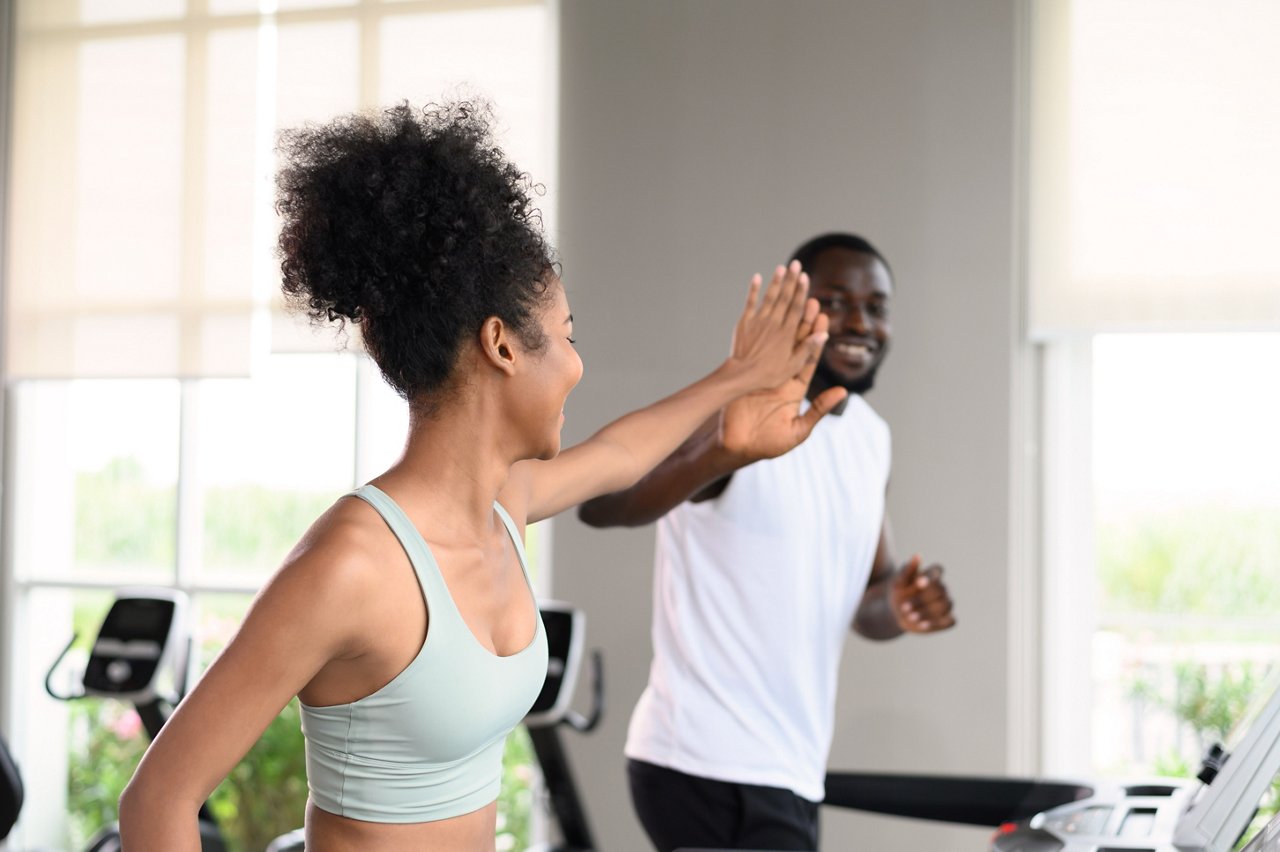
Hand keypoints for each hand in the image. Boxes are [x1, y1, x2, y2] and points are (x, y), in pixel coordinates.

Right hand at [719, 284, 847, 461]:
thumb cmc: (769, 444)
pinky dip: (756, 334)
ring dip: (783, 324)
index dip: (816, 339)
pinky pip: (752, 353)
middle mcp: (780, 378)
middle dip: (802, 324)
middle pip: (794, 346)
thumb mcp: (798, 430)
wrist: (738, 448)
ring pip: (775, 345)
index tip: (823, 318)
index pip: (808, 358)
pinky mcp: (745, 377)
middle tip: (810, 301)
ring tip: (790, 302)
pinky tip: (760, 315)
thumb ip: (819, 409)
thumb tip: (842, 391)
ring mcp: (762, 376)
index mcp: (795, 389)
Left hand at [726, 261, 828, 392]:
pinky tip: (757, 277)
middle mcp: (774, 323)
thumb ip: (807, 348)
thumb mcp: (792, 366)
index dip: (801, 291)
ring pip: (769, 297)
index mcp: (787, 333)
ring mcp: (758, 321)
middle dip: (791, 280)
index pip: (796, 308)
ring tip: (781, 267)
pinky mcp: (745, 322)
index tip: (805, 277)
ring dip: (776, 282)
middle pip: (784, 298)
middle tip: (796, 264)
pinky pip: (750, 303)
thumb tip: (823, 334)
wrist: (741, 375)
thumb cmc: (769, 374)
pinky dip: (753, 290)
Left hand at [890, 555, 955, 633]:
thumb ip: (908, 570)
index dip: (931, 577)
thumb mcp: (898, 581)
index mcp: (931, 575)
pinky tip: (922, 625)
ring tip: (910, 617)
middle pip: (941, 590)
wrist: (896, 612)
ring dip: (928, 612)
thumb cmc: (898, 592)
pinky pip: (950, 621)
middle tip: (904, 607)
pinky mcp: (947, 619)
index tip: (918, 583)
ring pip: (946, 605)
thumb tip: (918, 555)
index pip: (938, 570)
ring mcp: (946, 603)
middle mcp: (942, 588)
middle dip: (923, 599)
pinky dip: (937, 623)